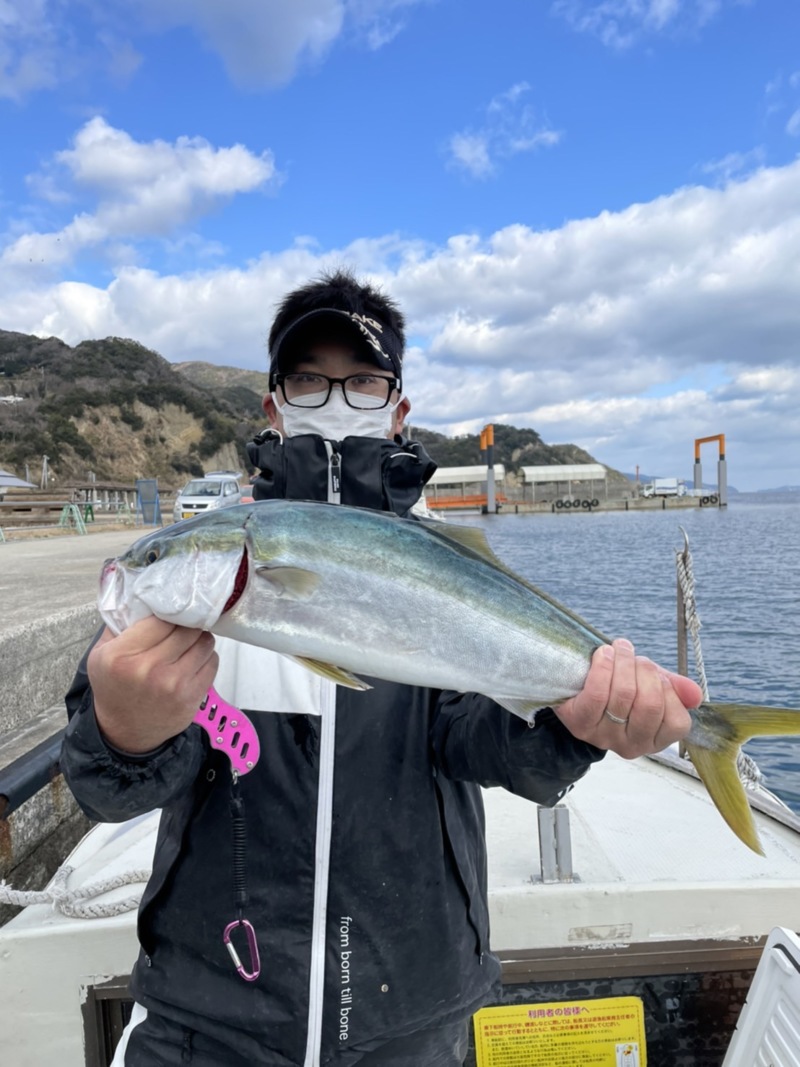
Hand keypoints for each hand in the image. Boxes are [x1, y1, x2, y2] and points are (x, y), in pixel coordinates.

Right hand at [88, 617, 217, 753]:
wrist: (124, 732)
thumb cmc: (113, 687)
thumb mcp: (101, 654)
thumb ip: (120, 624)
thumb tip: (146, 598)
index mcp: (122, 655)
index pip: (161, 618)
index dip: (168, 613)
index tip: (169, 614)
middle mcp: (149, 669)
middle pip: (187, 628)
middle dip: (186, 625)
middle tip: (181, 627)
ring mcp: (174, 684)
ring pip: (204, 642)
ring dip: (198, 640)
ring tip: (187, 644)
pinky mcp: (192, 697)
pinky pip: (212, 662)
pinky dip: (205, 658)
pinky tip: (192, 661)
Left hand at [555, 638, 699, 757]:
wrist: (577, 693)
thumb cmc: (619, 689)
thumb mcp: (651, 687)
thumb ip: (675, 690)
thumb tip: (695, 694)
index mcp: (655, 740)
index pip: (677, 722)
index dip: (669, 691)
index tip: (656, 674)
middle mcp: (631, 746)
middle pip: (649, 705)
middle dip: (645, 671)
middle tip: (636, 657)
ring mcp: (604, 737)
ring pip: (623, 695)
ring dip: (624, 663)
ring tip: (620, 649)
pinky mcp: (580, 724)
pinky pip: (597, 694)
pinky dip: (603, 668)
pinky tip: (603, 654)